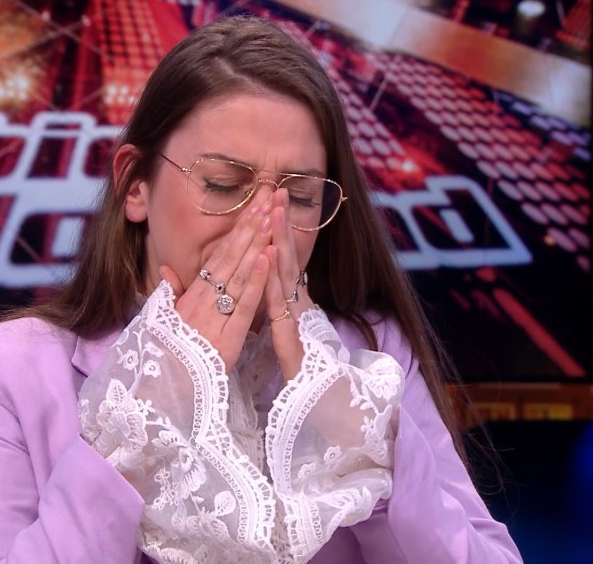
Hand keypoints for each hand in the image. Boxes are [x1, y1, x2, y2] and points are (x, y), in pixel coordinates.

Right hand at [158, 192, 272, 369]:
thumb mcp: (167, 324)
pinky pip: (244, 305)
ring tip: (270, 215)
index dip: (238, 229)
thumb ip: (169, 295)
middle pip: (231, 256)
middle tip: (268, 194)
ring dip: (256, 243)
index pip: (219, 255)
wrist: (164, 392)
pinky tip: (267, 258)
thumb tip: (165, 270)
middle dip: (250, 224)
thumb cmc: (171, 357)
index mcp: (192, 296)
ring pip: (239, 274)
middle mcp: (202, 300)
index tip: (255, 204)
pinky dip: (256, 281)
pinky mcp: (228, 337)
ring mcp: (215, 316)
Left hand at [264, 188, 315, 380]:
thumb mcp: (289, 331)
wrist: (323, 402)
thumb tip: (277, 285)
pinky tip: (269, 258)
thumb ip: (281, 307)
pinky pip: (278, 305)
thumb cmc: (305, 368)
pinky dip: (273, 280)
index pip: (282, 259)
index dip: (277, 230)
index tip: (270, 200)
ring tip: (273, 211)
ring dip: (279, 242)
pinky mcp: (290, 336)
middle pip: (286, 257)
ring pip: (284, 274)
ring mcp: (295, 317)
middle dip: (280, 223)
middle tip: (276, 189)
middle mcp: (297, 303)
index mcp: (293, 301)